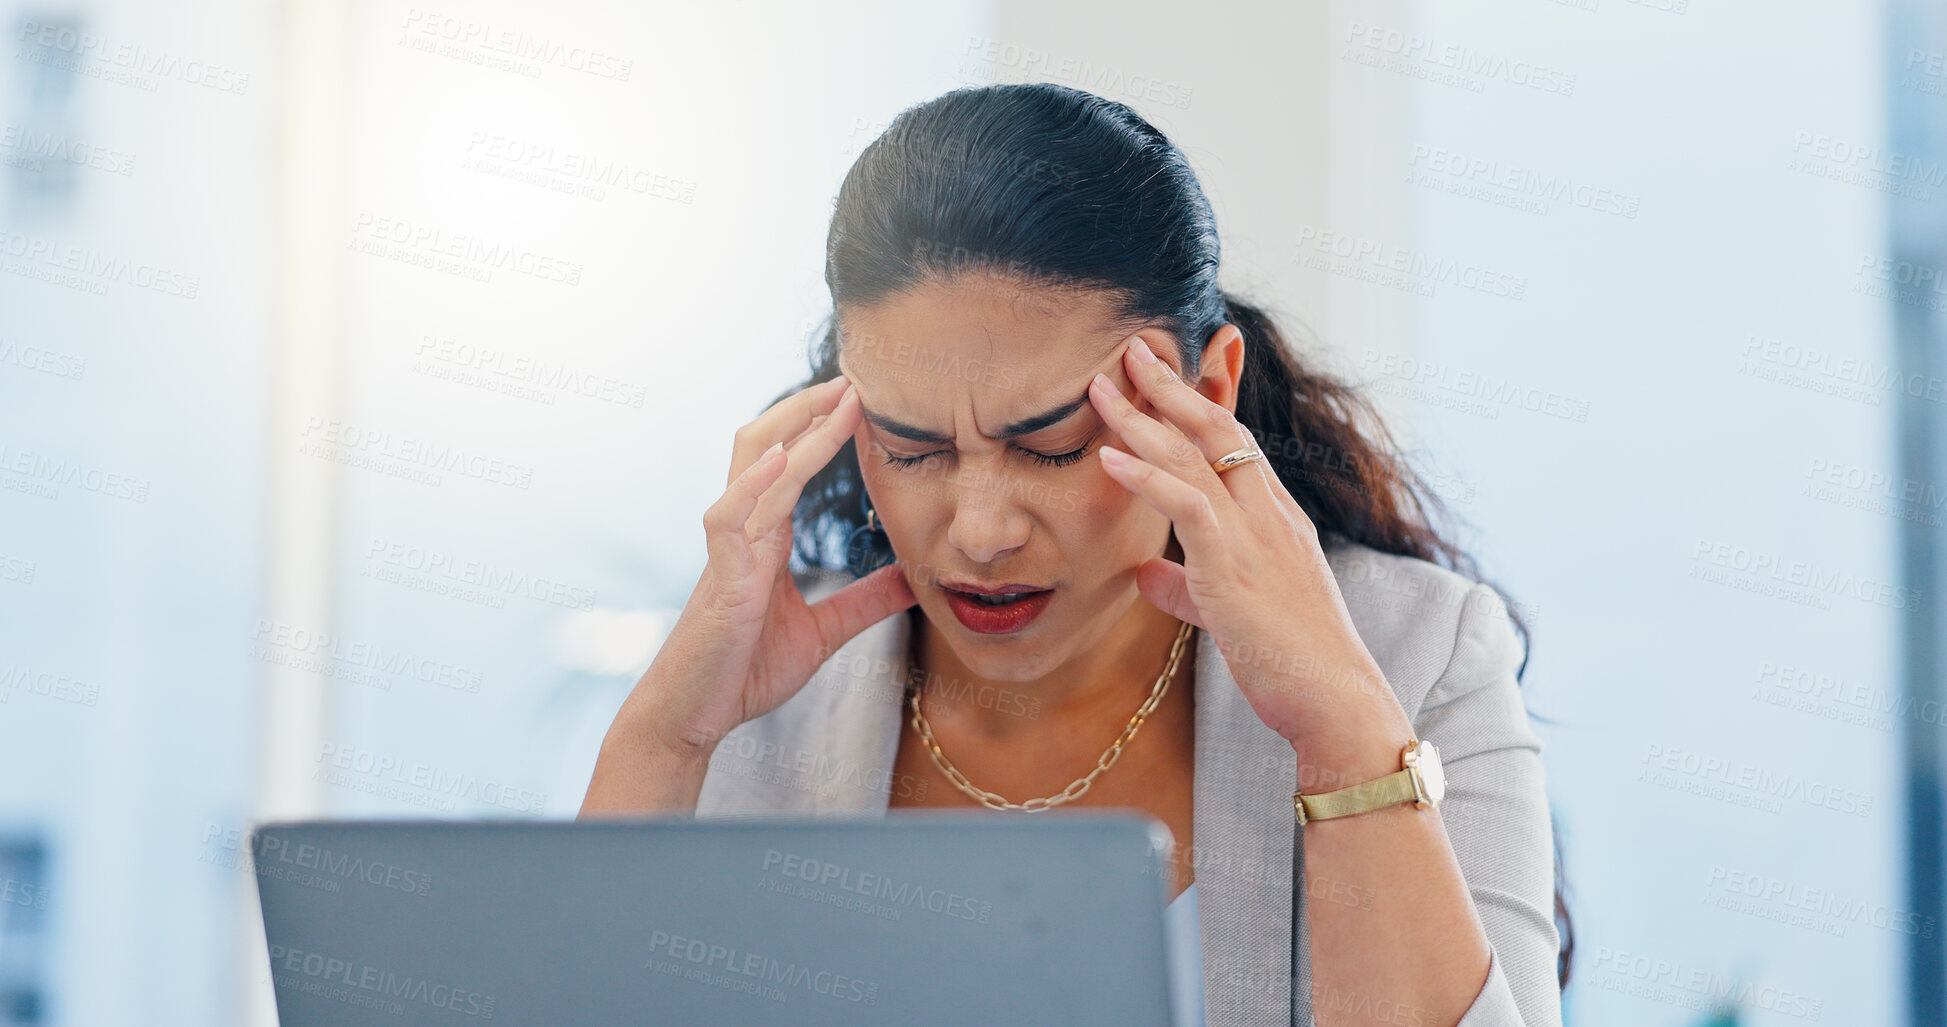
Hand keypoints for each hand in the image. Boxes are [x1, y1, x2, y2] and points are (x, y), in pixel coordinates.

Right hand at [603, 374, 915, 765]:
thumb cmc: (744, 671)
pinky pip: (730, 517)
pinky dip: (755, 484)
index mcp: (766, 536)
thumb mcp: (824, 633)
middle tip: (857, 377)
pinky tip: (784, 458)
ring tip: (837, 399)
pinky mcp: (720, 578)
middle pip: (767, 443)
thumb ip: (864, 603)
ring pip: (754, 466)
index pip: (792, 461)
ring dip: (796, 428)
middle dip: (809, 407)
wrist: (697, 717)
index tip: (865, 395)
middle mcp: (745, 530)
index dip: (823, 425)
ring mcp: (729, 549)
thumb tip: (914, 579)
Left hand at [1086, 334, 1401, 743]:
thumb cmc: (1292, 662)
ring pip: (1196, 456)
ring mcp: (1255, 535)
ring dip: (1143, 416)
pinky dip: (1146, 477)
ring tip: (1102, 386)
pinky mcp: (1235, 567)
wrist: (1335, 701)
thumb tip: (1144, 575)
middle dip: (1170, 385)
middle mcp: (1269, 514)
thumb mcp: (1231, 614)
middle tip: (1132, 348)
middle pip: (1216, 429)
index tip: (1166, 370)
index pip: (1235, 443)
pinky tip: (1109, 458)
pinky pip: (1187, 505)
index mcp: (1275, 520)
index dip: (1200, 402)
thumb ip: (1187, 587)